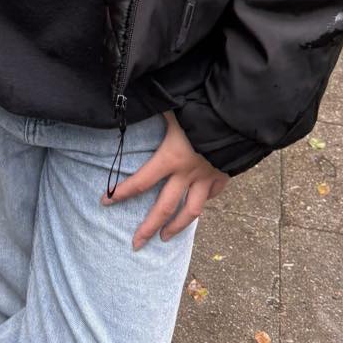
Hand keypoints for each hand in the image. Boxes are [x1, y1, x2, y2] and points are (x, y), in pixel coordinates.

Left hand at [103, 111, 228, 248]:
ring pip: (191, 211)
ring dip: (177, 227)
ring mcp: (207, 177)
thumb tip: (131, 97)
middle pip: (165, 208)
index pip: (141, 181)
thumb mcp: (172, 104)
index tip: (105, 202)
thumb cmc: (201, 105)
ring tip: (165, 238)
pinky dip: (203, 201)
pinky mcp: (223, 175)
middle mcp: (188, 173)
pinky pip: (212, 195)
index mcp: (171, 157)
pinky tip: (197, 205)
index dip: (121, 193)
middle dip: (148, 228)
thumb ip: (152, 105)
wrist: (237, 115)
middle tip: (136, 245)